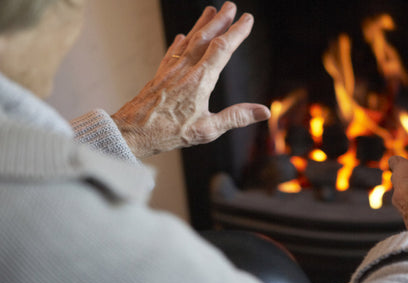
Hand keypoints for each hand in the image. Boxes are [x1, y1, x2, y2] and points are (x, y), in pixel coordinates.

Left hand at [111, 2, 269, 157]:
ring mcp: (171, 70)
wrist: (131, 132)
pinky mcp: (159, 75)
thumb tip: (263, 111)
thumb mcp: (208, 130)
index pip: (222, 49)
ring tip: (210, 11)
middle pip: (205, 38)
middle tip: (230, 5)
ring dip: (201, 24)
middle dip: (220, 20)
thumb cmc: (168, 133)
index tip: (247, 19)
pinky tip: (181, 36)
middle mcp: (185, 69)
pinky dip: (179, 42)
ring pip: (188, 41)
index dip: (237, 32)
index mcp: (200, 80)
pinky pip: (172, 53)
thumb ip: (236, 117)